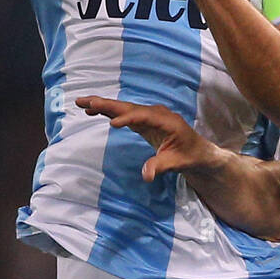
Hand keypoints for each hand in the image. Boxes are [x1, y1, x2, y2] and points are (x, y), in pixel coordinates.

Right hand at [76, 96, 223, 181]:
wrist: (197, 150)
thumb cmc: (189, 155)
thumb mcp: (177, 163)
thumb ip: (160, 166)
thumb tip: (146, 176)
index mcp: (166, 120)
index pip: (143, 117)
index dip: (128, 119)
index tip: (112, 125)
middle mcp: (156, 113)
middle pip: (129, 107)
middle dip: (108, 104)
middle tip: (87, 102)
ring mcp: (148, 115)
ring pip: (123, 108)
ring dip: (103, 105)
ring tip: (82, 103)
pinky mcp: (142, 120)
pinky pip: (123, 113)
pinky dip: (108, 111)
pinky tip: (92, 110)